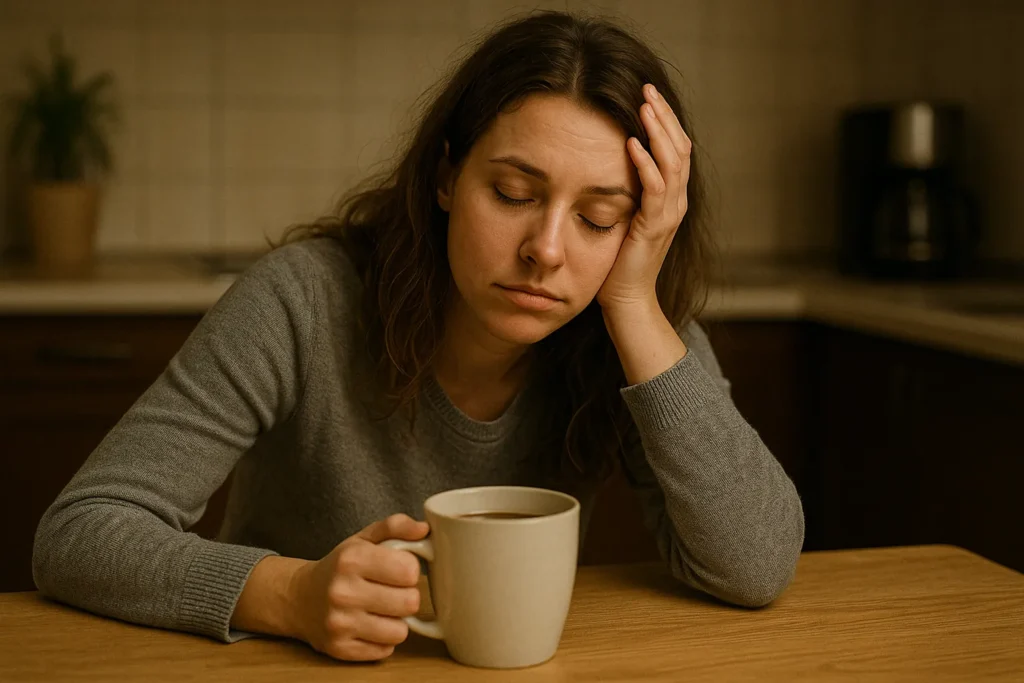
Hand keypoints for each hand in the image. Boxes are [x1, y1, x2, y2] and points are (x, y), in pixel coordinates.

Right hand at [289, 514, 428, 660]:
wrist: (299, 598)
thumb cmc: (339, 567)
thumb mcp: (363, 539)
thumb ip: (396, 527)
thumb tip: (424, 529)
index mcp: (352, 559)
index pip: (409, 570)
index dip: (410, 570)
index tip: (398, 570)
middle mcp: (343, 592)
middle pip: (409, 602)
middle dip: (406, 596)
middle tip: (392, 591)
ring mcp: (340, 624)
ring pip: (400, 631)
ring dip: (397, 621)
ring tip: (382, 609)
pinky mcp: (340, 648)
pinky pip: (385, 650)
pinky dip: (383, 639)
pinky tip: (370, 625)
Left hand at [597, 83, 691, 313]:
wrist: (626, 300)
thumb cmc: (618, 262)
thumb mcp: (624, 216)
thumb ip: (626, 191)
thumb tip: (609, 161)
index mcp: (671, 198)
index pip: (677, 149)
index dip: (665, 121)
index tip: (648, 94)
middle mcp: (676, 203)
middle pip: (680, 148)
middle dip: (663, 116)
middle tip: (647, 89)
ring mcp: (669, 215)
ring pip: (673, 163)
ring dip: (658, 132)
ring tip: (643, 106)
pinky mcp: (654, 227)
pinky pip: (655, 190)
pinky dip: (645, 164)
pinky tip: (632, 144)